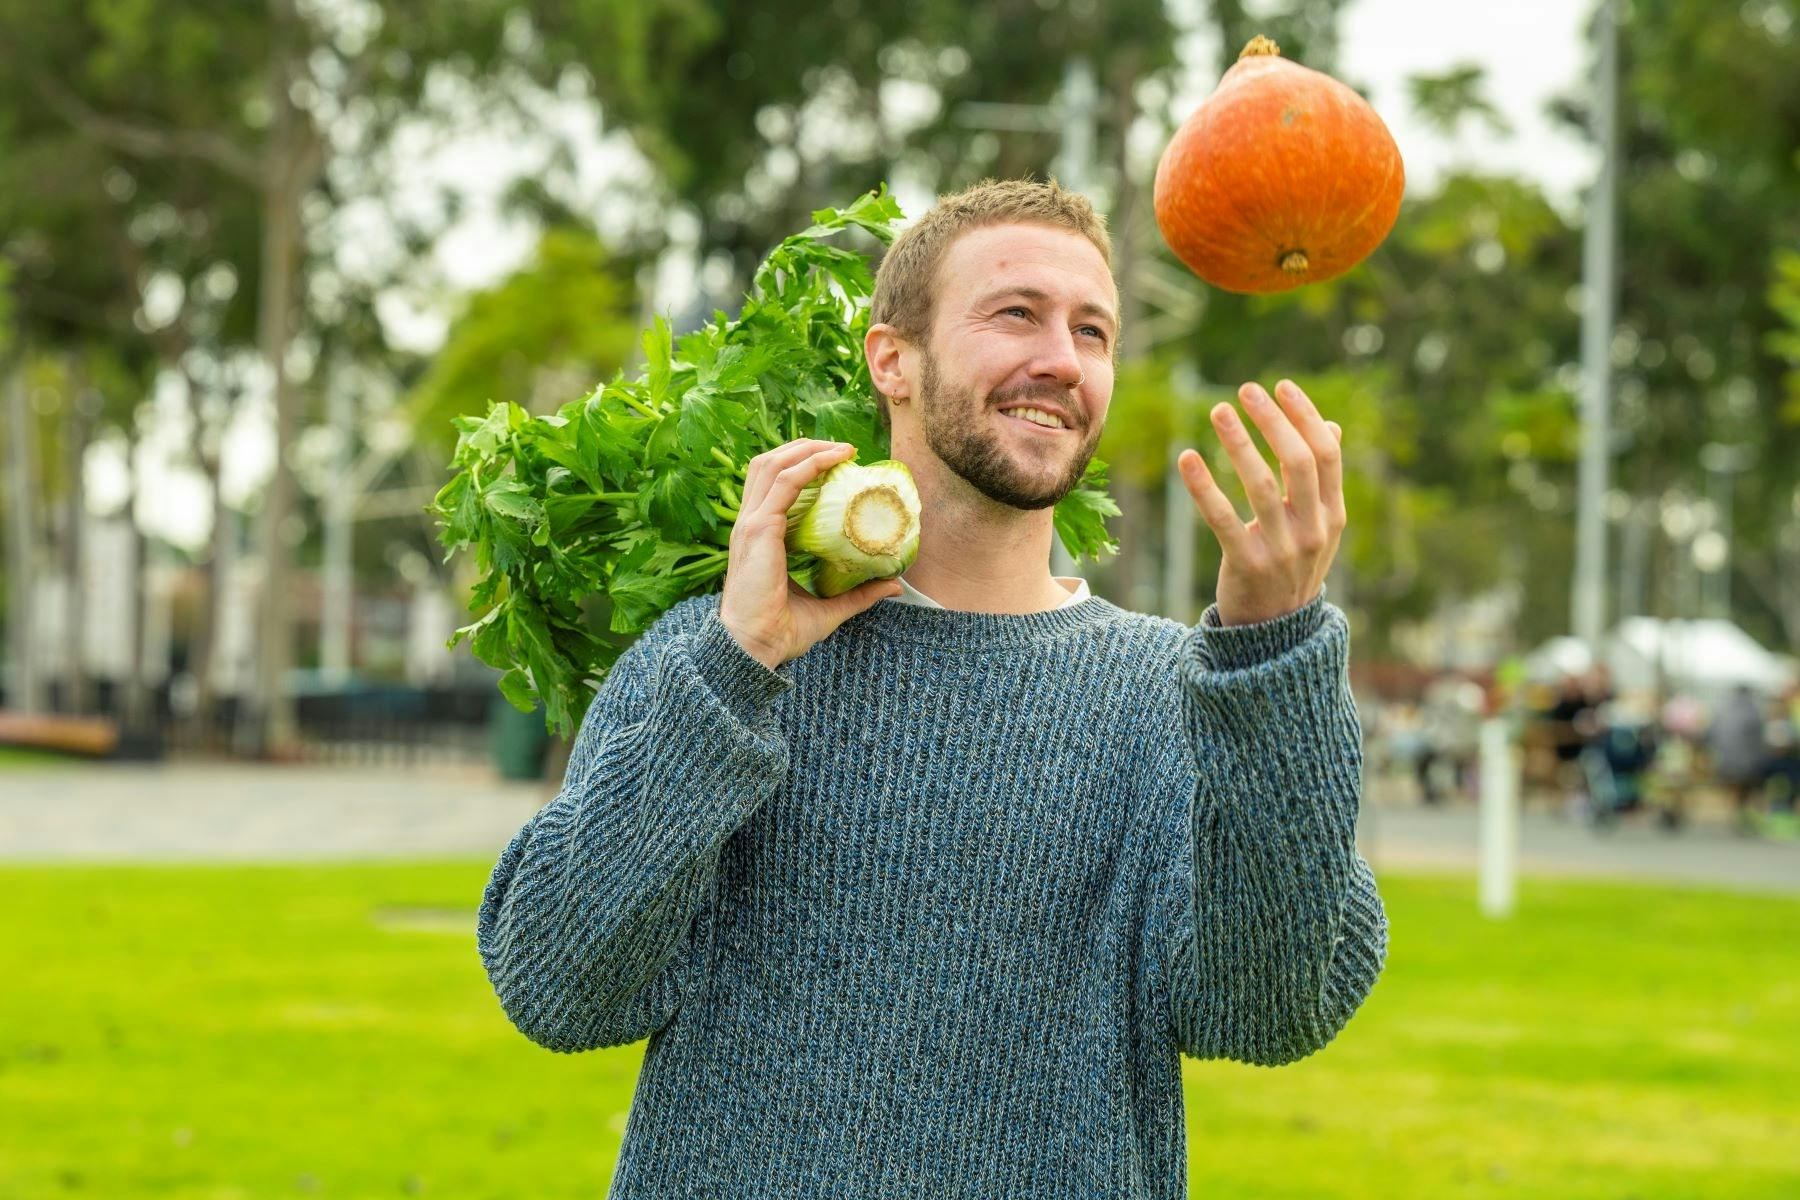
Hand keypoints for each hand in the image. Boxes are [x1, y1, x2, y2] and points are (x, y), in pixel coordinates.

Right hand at [719, 439, 902, 669]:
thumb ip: (858, 595)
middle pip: (768, 464)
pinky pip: (785, 483)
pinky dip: (809, 464)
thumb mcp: (829, 608)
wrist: (754, 648)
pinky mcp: (759, 529)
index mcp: (758, 537)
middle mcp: (750, 523)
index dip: (800, 467)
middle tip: (842, 449)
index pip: (771, 485)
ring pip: (773, 464)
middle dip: (804, 448)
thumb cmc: (781, 632)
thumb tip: (894, 584)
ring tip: (841, 448)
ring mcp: (751, 524)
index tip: (837, 465)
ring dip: (807, 449)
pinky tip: (834, 460)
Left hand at [1175, 379, 1345, 626]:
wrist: (1276, 634)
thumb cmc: (1294, 566)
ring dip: (1240, 444)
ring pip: (1262, 486)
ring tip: (1218, 410)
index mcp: (1332, 515)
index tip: (1281, 386)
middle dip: (1273, 421)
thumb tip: (1332, 425)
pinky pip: (1222, 519)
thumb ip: (1323, 479)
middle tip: (1246, 390)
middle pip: (1298, 462)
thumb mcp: (1319, 527)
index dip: (1305, 417)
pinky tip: (1187, 457)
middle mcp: (1313, 530)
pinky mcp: (1247, 565)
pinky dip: (1204, 487)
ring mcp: (1282, 550)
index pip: (1326, 454)